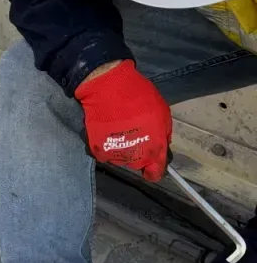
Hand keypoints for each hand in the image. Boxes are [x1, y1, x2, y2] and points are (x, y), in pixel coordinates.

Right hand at [74, 60, 171, 180]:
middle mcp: (135, 158)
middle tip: (135, 134)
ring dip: (123, 149)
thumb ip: (164, 135)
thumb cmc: (140, 97)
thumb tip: (161, 146)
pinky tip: (108, 131)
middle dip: (139, 154)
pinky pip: (106, 153)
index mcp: (154, 150)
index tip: (152, 163)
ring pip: (121, 159)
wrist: (108, 89)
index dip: (155, 169)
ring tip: (120, 130)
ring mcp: (115, 156)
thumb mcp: (163, 113)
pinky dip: (107, 145)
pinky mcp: (98, 151)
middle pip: (138, 165)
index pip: (155, 173)